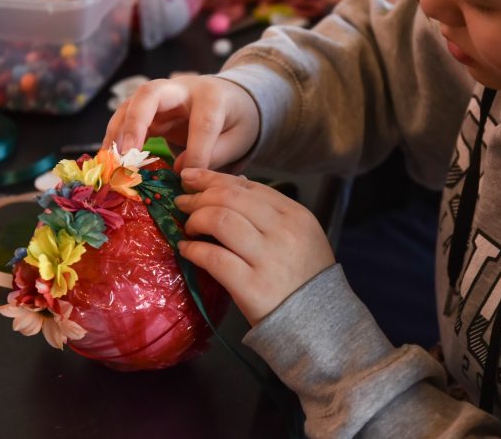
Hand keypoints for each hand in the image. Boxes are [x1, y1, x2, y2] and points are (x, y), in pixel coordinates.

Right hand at [103, 75, 259, 172]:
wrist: (231, 98)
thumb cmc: (235, 120)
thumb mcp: (238, 139)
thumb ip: (214, 156)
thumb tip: (181, 173)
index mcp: (213, 97)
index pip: (202, 123)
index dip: (196, 153)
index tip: (191, 179)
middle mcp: (182, 90)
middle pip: (151, 93)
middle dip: (136, 122)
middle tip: (128, 153)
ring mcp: (160, 97)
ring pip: (131, 104)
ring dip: (117, 133)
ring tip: (110, 162)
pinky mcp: (148, 109)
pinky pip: (126, 119)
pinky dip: (115, 139)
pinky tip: (109, 161)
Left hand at [175, 169, 335, 324]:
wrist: (318, 322)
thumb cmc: (304, 277)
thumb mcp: (300, 235)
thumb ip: (270, 210)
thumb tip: (235, 182)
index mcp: (296, 215)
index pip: (248, 186)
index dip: (214, 178)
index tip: (190, 177)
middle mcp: (283, 231)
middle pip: (231, 198)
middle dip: (199, 196)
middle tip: (182, 202)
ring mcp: (268, 259)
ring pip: (220, 221)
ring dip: (196, 219)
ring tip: (188, 227)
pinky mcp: (252, 286)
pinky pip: (213, 258)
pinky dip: (194, 250)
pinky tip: (186, 250)